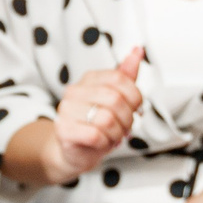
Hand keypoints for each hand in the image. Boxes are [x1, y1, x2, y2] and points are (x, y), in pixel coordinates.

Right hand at [47, 47, 144, 183]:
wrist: (74, 152)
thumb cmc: (96, 125)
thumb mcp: (114, 99)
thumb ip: (125, 75)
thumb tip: (138, 50)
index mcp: (89, 79)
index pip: (120, 78)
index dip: (134, 97)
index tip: (133, 109)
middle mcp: (74, 91)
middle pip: (115, 100)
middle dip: (127, 119)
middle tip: (124, 128)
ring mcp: (66, 110)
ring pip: (107, 120)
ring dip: (117, 134)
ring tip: (112, 136)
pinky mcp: (63, 130)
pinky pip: (95, 136)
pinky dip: (105, 143)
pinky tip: (101, 143)